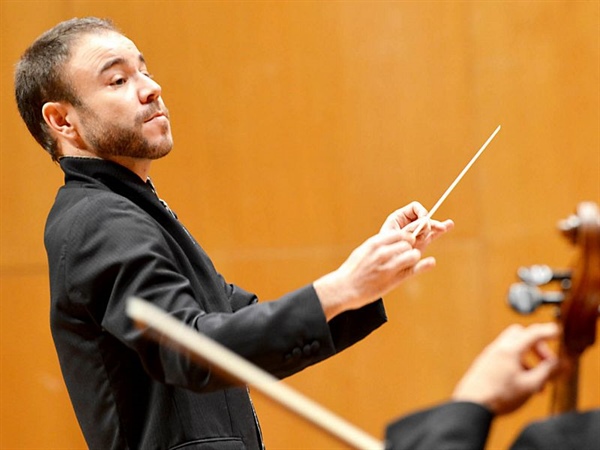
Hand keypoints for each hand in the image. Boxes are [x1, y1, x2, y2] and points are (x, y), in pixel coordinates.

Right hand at [313, 202, 451, 319]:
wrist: (344, 289)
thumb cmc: (352, 270)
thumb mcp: (363, 251)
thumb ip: (378, 245)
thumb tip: (391, 238)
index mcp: (374, 243)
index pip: (399, 234)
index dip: (406, 237)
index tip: (407, 241)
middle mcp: (382, 252)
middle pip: (408, 243)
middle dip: (410, 247)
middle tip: (407, 254)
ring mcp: (388, 266)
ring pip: (413, 254)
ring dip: (413, 257)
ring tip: (408, 263)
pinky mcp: (393, 280)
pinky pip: (413, 270)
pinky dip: (424, 265)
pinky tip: (430, 262)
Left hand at [379, 202, 453, 250]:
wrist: (383, 267)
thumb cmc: (383, 251)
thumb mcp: (394, 237)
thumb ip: (409, 230)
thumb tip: (423, 224)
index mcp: (399, 218)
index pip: (415, 208)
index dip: (422, 212)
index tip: (424, 220)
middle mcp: (409, 224)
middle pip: (424, 218)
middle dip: (429, 223)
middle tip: (436, 230)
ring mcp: (416, 234)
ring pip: (430, 226)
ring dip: (437, 226)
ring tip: (446, 226)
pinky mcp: (421, 244)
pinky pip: (432, 236)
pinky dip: (439, 231)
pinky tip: (449, 224)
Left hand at [451, 323, 561, 414]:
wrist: (471, 406)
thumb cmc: (499, 396)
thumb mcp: (530, 385)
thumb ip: (548, 372)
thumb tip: (563, 363)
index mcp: (510, 349)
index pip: (534, 333)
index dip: (550, 331)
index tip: (560, 333)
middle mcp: (498, 348)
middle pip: (521, 334)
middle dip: (537, 345)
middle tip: (548, 362)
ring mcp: (490, 355)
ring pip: (513, 347)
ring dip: (528, 358)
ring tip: (538, 380)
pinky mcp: (485, 364)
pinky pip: (504, 357)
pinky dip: (517, 364)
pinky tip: (523, 383)